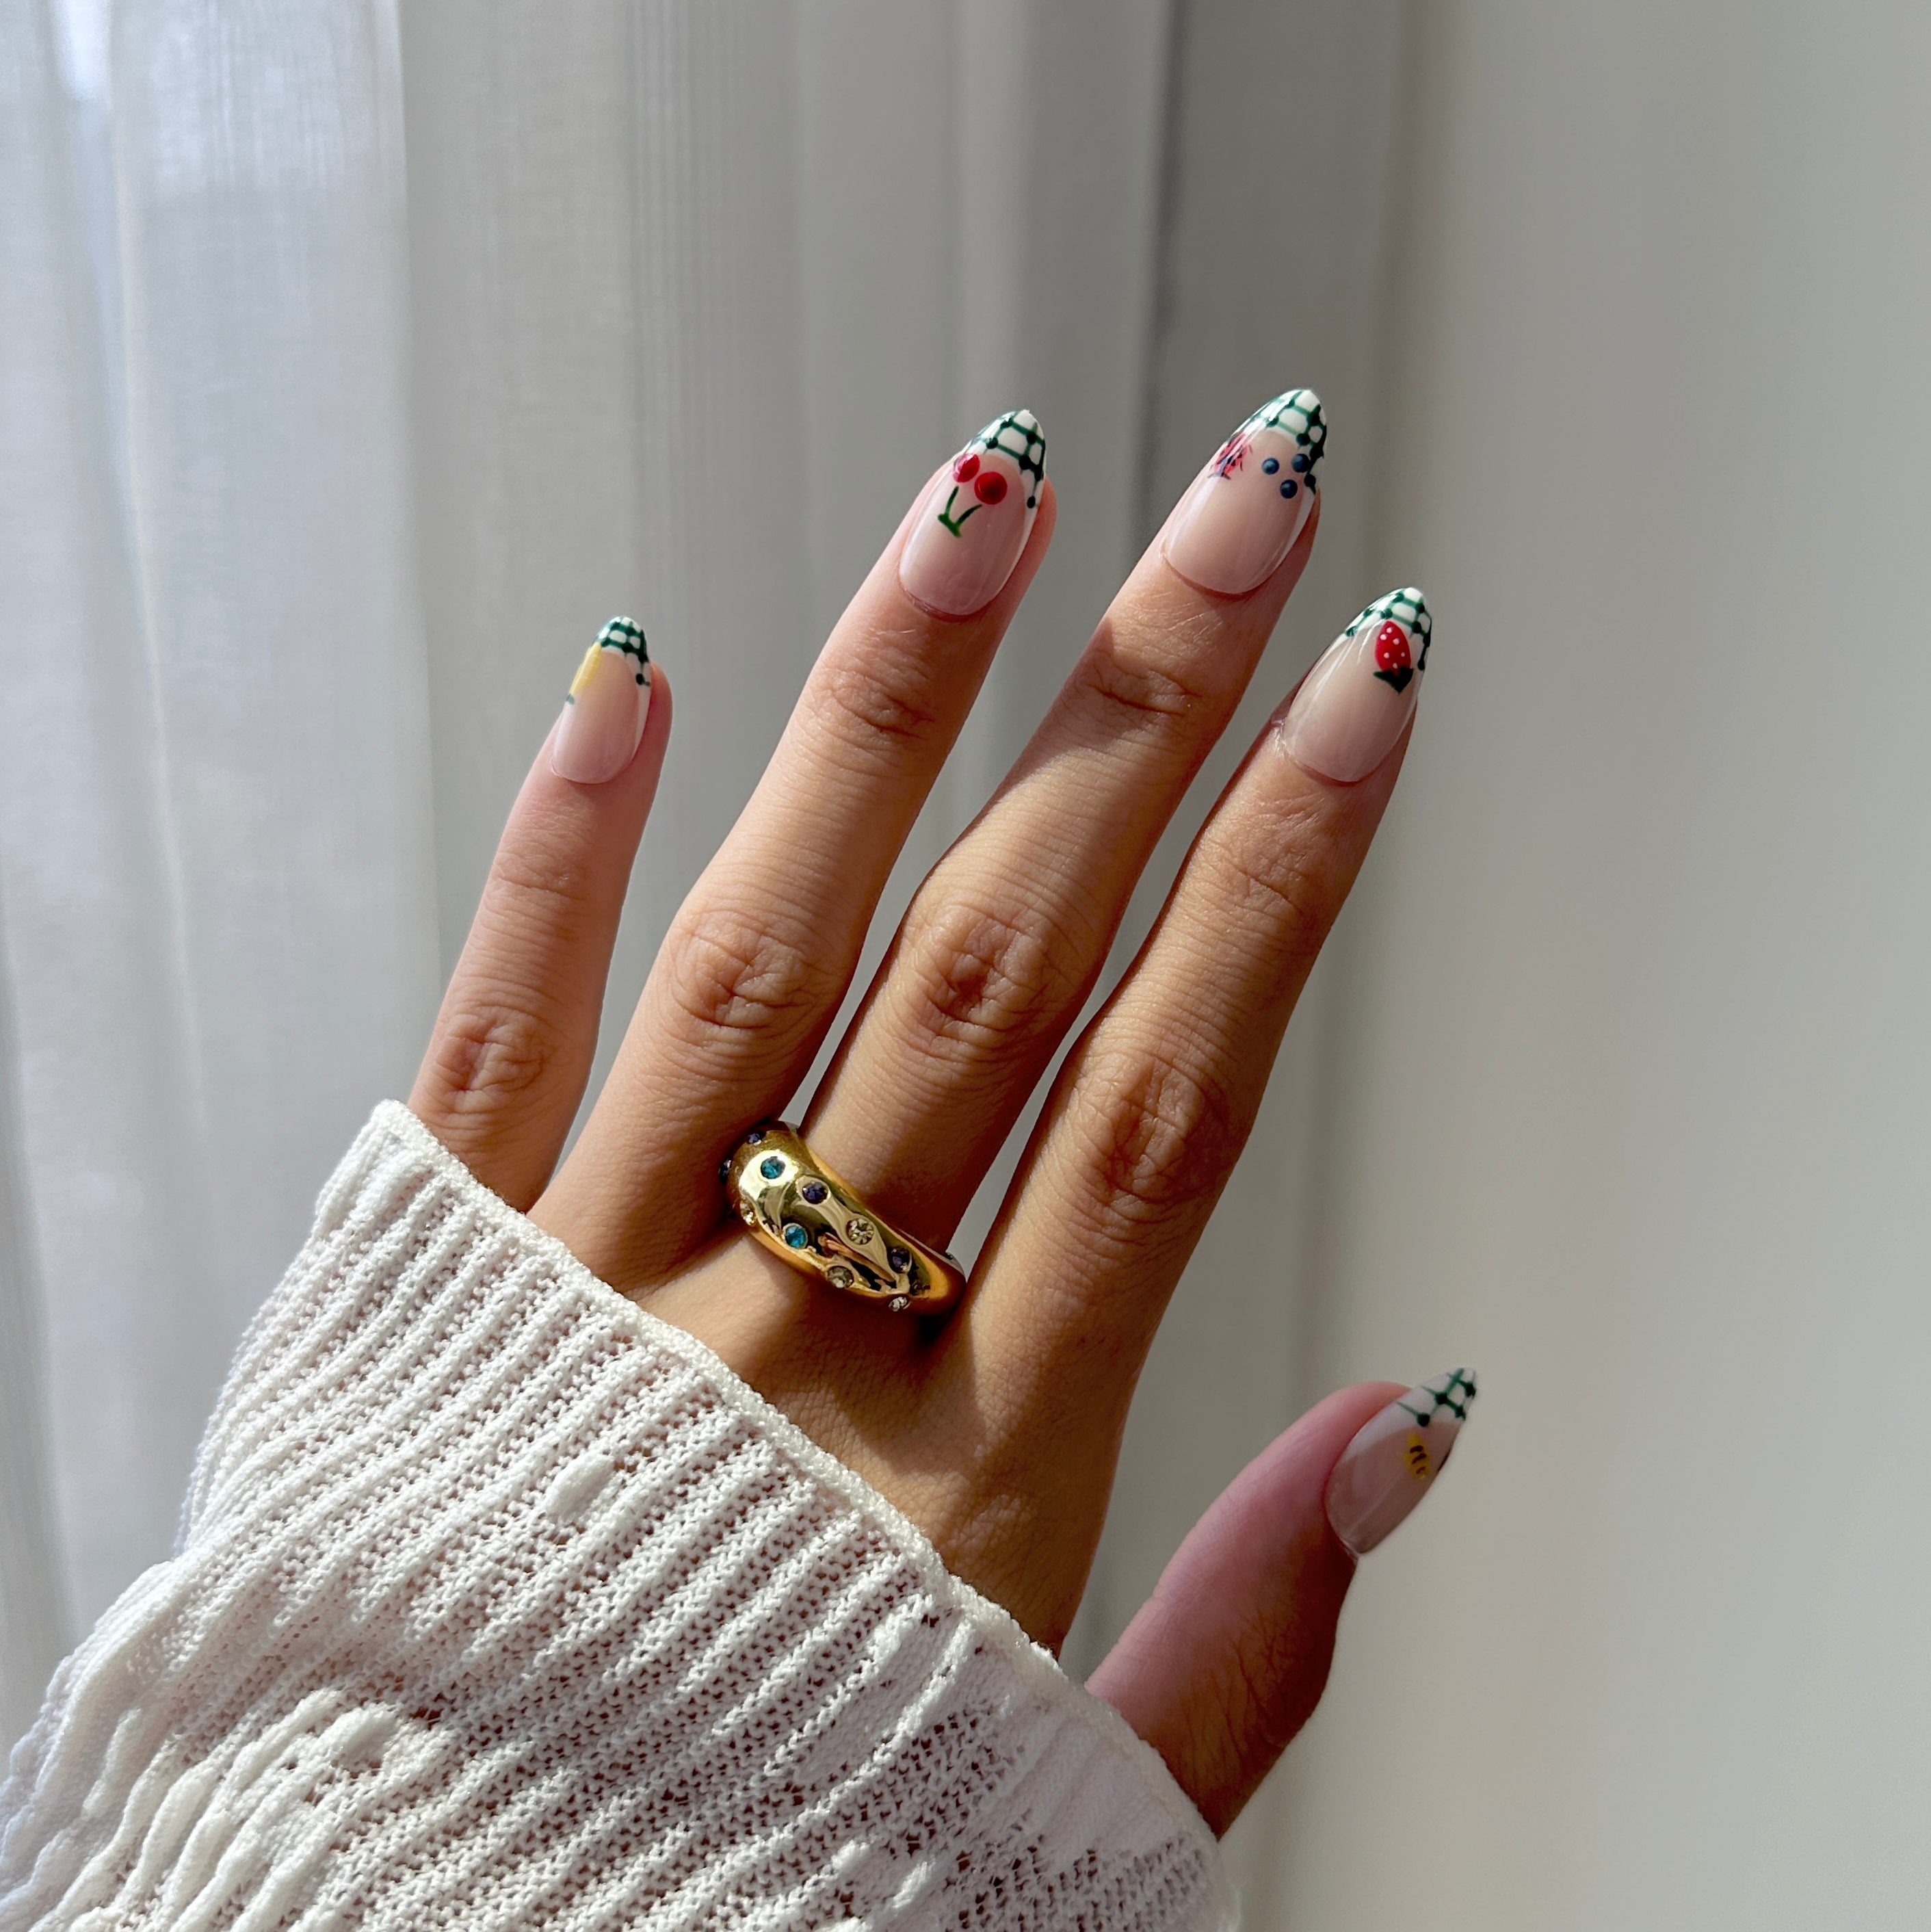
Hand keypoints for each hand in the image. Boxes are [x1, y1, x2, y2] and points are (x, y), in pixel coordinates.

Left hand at [408, 399, 1458, 1833]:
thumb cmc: (768, 1887)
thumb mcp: (1065, 1807)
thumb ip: (1255, 1625)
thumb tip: (1420, 1418)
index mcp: (969, 1476)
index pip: (1172, 1095)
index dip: (1289, 866)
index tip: (1370, 678)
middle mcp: (788, 1344)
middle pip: (1005, 969)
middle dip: (1146, 712)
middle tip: (1246, 503)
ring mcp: (589, 1296)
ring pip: (770, 949)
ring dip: (891, 711)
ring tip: (989, 501)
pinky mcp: (419, 1287)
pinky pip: (490, 1034)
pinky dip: (559, 846)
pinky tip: (629, 670)